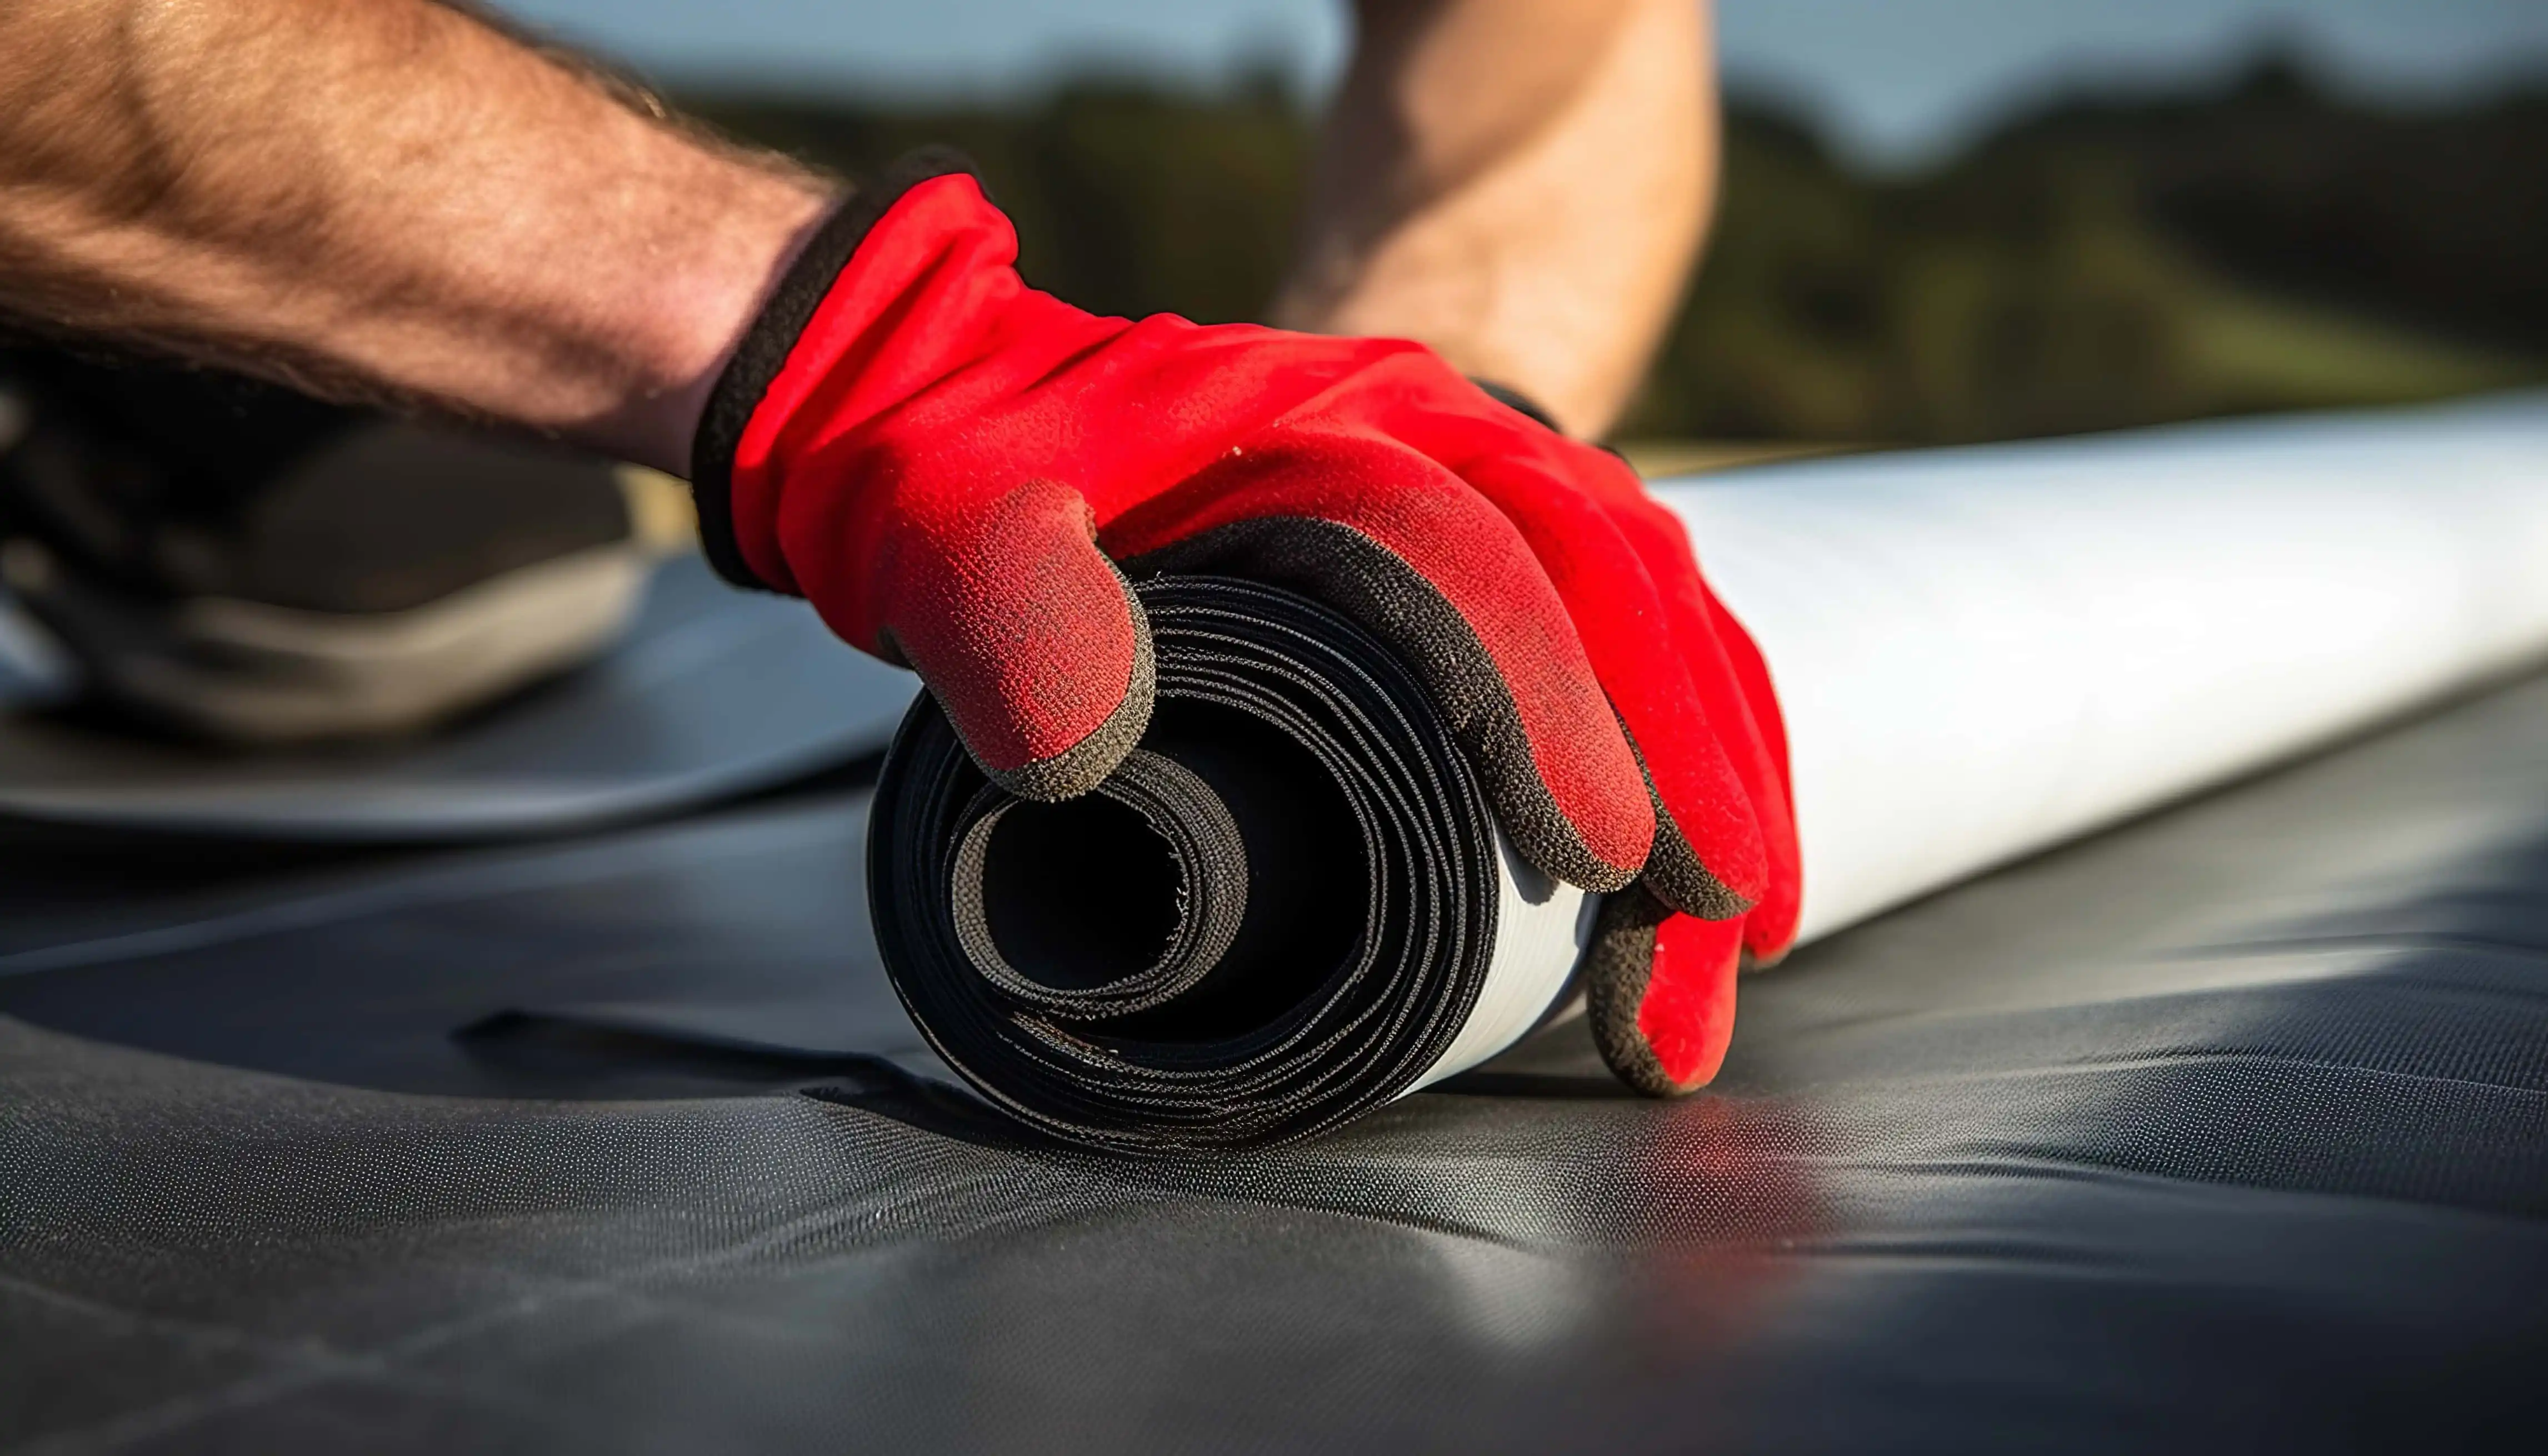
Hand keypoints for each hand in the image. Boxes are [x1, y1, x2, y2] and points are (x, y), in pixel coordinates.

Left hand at [691, 155, 1799, 1091]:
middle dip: (1695, 769)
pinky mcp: (1483, 526)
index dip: (1545, 713)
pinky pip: (1638, 610)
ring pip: (1658, 602)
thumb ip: (1007, 623)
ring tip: (1747, 945)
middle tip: (1731, 944)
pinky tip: (1715, 851)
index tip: (1605, 869)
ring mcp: (1472, 468)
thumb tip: (1089, 754)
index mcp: (1318, 431)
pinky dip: (1699, 724)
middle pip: (1616, 585)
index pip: (1472, 562)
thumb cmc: (962, 479)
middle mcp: (1429, 430)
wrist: (965, 395)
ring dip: (1723, 765)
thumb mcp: (948, 532)